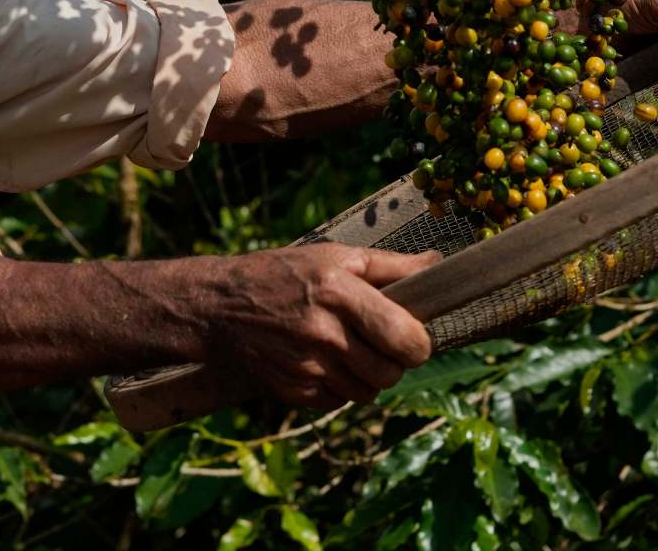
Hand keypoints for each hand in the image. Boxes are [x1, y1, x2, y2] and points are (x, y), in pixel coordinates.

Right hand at [204, 244, 436, 409]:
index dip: (419, 343)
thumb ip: (389, 265)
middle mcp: (324, 333)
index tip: (413, 336)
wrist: (220, 309)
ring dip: (369, 377)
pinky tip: (324, 362)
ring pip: (368, 393)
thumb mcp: (334, 256)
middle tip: (383, 344)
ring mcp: (308, 367)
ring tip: (351, 351)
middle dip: (395, 362)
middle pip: (390, 372)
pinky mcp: (295, 393)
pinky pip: (339, 401)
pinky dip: (340, 387)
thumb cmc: (283, 274)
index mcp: (339, 292)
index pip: (405, 338)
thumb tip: (437, 266)